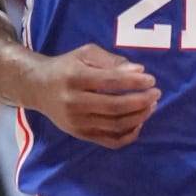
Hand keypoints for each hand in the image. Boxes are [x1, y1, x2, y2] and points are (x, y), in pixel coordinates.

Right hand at [37, 44, 157, 148]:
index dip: (134, 82)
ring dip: (138, 117)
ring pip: (115, 125)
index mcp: (74, 78)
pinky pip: (110, 141)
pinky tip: (139, 123)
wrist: (38, 88)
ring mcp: (76, 122)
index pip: (110, 82)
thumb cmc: (67, 67)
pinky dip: (128, 136)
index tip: (151, 80)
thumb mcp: (86, 54)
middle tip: (156, 94)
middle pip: (114, 107)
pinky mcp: (80, 134)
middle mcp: (73, 102)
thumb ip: (112, 61)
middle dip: (141, 101)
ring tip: (150, 106)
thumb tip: (139, 71)